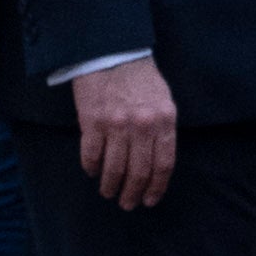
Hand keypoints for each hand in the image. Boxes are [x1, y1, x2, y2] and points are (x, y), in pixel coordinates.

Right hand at [69, 52, 176, 206]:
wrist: (112, 52)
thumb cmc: (140, 77)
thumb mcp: (163, 100)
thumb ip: (163, 129)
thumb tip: (158, 162)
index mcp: (164, 120)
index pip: (164, 164)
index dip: (156, 187)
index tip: (150, 200)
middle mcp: (142, 126)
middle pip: (139, 172)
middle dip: (133, 193)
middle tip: (128, 204)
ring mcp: (116, 125)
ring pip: (114, 169)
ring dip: (110, 186)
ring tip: (108, 192)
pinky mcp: (92, 122)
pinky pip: (91, 155)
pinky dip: (91, 168)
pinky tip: (92, 172)